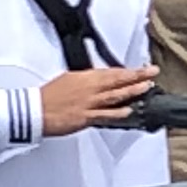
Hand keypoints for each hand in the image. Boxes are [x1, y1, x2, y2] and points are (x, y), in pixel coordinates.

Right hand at [38, 64, 160, 135]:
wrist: (34, 110)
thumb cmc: (48, 97)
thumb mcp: (68, 80)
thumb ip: (87, 82)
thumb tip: (100, 81)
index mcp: (84, 77)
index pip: (112, 72)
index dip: (129, 71)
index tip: (142, 69)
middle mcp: (88, 88)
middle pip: (117, 80)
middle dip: (136, 75)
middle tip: (152, 72)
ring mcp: (88, 103)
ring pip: (114, 95)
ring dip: (132, 91)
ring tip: (146, 87)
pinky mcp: (84, 117)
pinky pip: (104, 115)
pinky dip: (117, 113)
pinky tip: (129, 111)